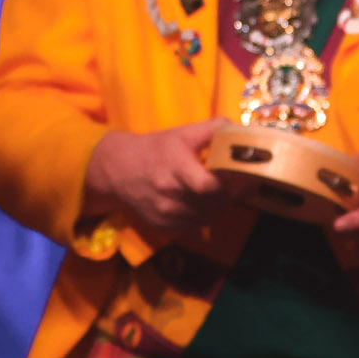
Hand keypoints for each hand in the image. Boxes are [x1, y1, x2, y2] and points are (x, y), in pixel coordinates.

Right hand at [84, 121, 224, 238]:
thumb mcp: (182, 133)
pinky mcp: (163, 227)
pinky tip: (203, 201)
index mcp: (175, 168)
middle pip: (211, 204)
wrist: (119, 170)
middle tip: (232, 182)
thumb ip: (213, 129)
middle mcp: (169, 196)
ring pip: (206, 217)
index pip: (207, 185)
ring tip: (218, 191)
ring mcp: (166, 215)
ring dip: (217, 206)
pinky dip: (204, 215)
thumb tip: (239, 130)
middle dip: (227, 194)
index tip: (234, 174)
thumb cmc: (155, 149)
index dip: (225, 183)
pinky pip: (194, 225)